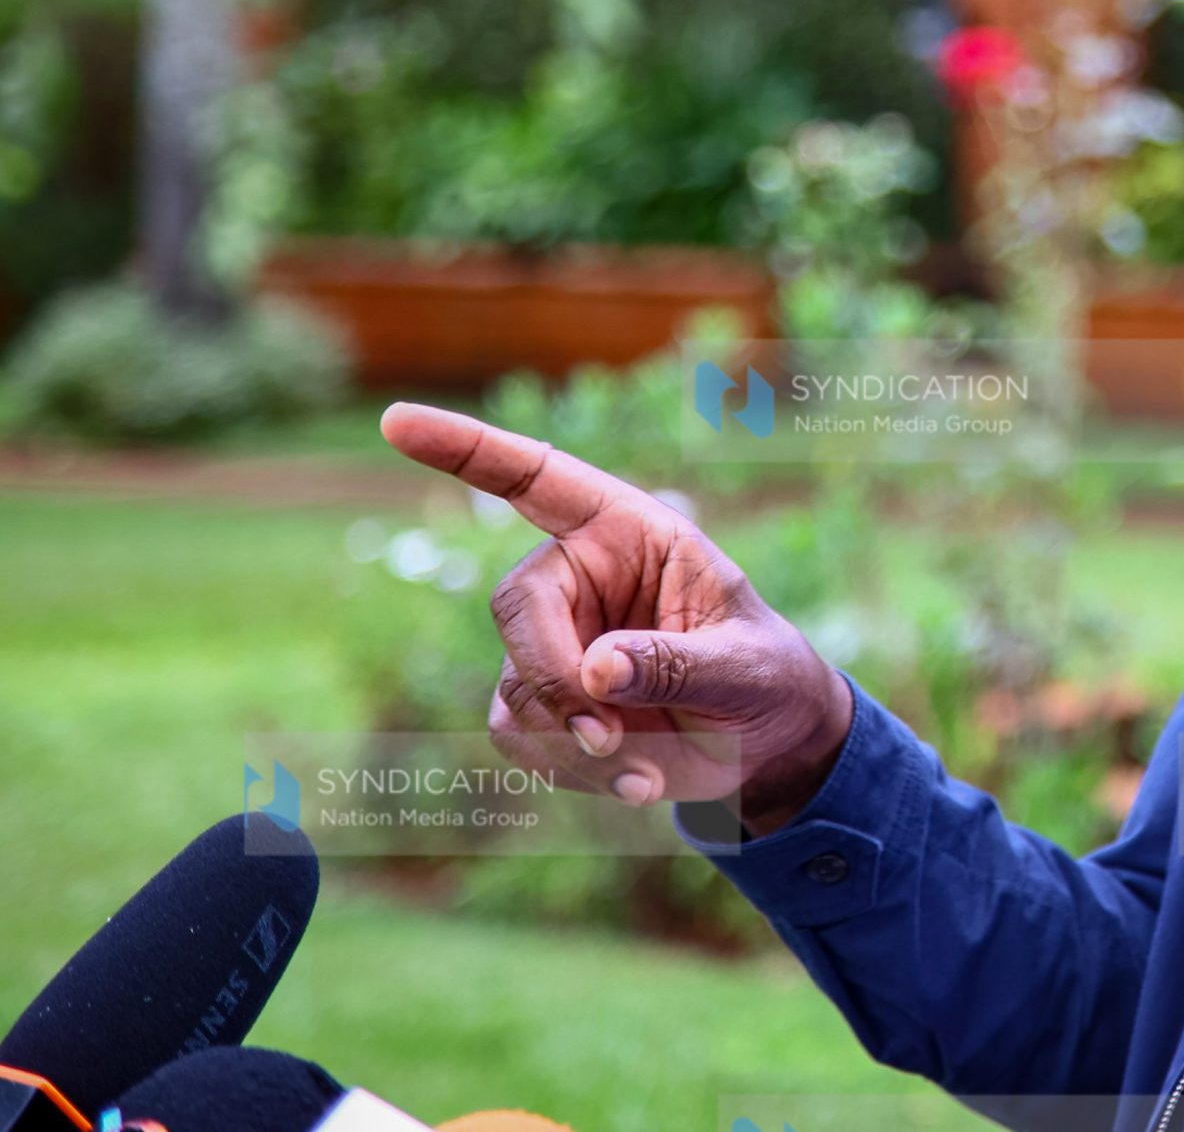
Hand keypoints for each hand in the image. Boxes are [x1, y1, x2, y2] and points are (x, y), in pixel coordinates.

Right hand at [378, 401, 853, 835]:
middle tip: (608, 736)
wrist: (767, 743)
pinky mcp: (542, 703)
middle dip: (554, 679)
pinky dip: (567, 769)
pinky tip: (633, 781)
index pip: (539, 479)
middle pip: (516, 607)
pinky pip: (519, 735)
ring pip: (514, 686)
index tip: (397, 420)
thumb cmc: (766, 677)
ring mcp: (553, 641)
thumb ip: (676, 664)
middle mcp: (580, 579)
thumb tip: (595, 674)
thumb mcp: (747, 666)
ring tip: (643, 768)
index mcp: (630, 534)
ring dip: (571, 740)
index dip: (468, 450)